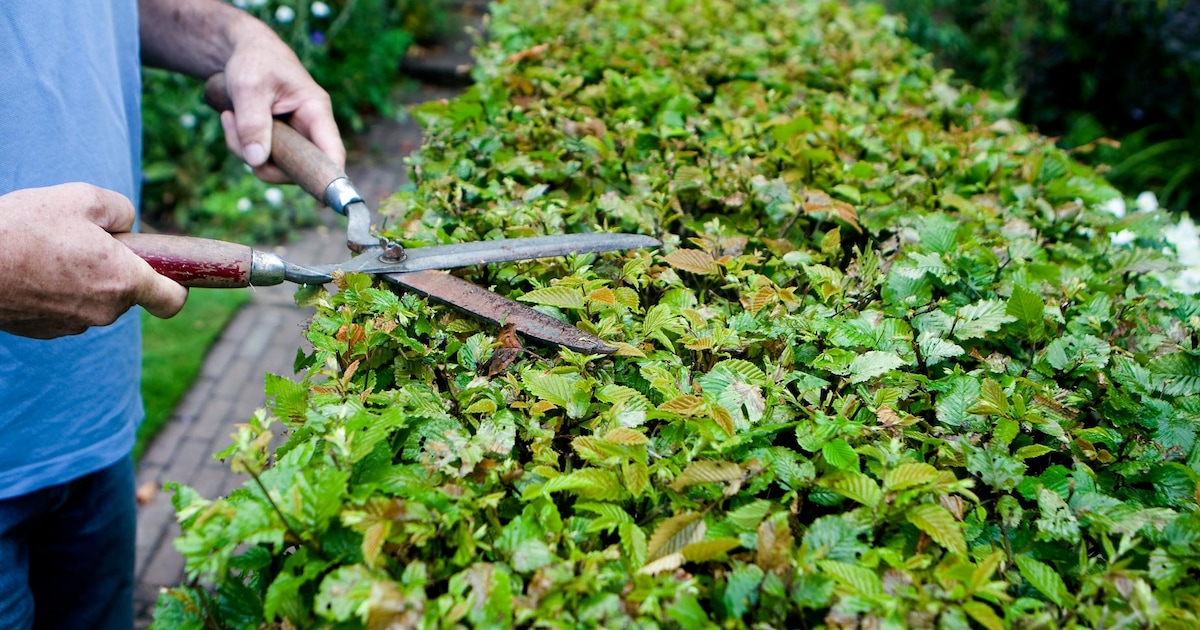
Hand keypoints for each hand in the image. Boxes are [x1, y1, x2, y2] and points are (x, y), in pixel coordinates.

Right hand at [0, 183, 188, 338]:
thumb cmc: (24, 227)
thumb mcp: (83, 198)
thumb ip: (122, 210)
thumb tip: (127, 227)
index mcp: (123, 281)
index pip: (172, 300)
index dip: (176, 285)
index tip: (166, 271)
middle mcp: (103, 311)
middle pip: (127, 292)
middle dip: (115, 268)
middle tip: (81, 240)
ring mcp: (71, 326)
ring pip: (94, 300)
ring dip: (83, 278)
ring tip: (48, 251)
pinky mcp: (43, 331)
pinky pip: (65, 308)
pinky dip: (56, 291)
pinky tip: (31, 269)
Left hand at [218, 20, 344, 182]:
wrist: (242, 49)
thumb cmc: (253, 60)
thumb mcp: (248, 87)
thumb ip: (253, 123)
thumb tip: (256, 161)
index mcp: (315, 110)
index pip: (332, 152)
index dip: (330, 177)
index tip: (322, 202)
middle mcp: (310, 127)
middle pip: (300, 167)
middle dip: (265, 161)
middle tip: (238, 140)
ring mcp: (294, 136)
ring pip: (276, 165)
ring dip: (245, 151)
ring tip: (229, 119)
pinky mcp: (278, 140)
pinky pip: (262, 157)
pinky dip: (241, 146)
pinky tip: (231, 121)